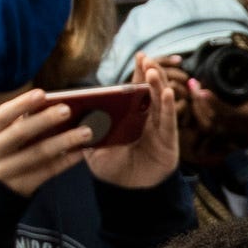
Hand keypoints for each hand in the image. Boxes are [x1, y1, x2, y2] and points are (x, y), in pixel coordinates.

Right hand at [0, 87, 99, 198]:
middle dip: (44, 120)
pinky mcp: (21, 186)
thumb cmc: (4, 147)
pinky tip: (82, 151)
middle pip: (20, 133)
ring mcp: (5, 171)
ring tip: (86, 131)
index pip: (2, 115)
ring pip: (37, 154)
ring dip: (64, 141)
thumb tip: (53, 103)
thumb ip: (21, 120)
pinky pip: (47, 172)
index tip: (42, 93)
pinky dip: (66, 161)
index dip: (22, 104)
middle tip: (67, 110)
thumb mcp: (2, 134)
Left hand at [89, 62, 180, 188]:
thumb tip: (79, 113)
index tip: (140, 56)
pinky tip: (168, 93)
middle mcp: (147, 119)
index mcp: (131, 116)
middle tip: (146, 59)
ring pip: (160, 102)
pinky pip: (169, 121)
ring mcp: (158, 128)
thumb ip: (89, 131)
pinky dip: (168, 107)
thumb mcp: (94, 148)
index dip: (139, 73)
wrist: (127, 191)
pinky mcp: (168, 140)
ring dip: (158, 86)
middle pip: (151, 91)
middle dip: (150, 73)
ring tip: (153, 72)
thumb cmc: (112, 168)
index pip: (136, 90)